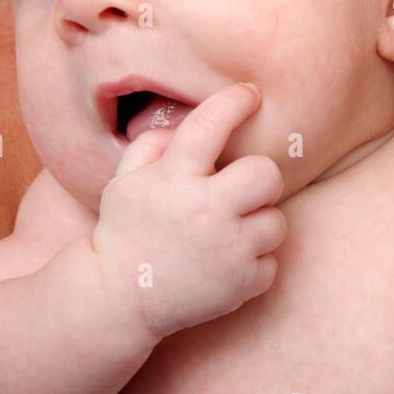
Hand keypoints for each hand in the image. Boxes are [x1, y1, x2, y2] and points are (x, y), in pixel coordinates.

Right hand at [91, 82, 286, 342]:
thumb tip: (189, 123)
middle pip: (266, 174)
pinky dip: (253, 264)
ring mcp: (227, 250)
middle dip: (258, 178)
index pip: (211, 124)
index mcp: (174, 179)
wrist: (118, 299)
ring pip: (276, 222)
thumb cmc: (125, 231)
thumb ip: (153, 144)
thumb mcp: (125, 181)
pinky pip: (271, 262)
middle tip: (240, 190)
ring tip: (228, 234)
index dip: (235, 101)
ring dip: (256, 225)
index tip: (250, 94)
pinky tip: (225, 264)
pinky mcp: (241, 284)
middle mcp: (205, 211)